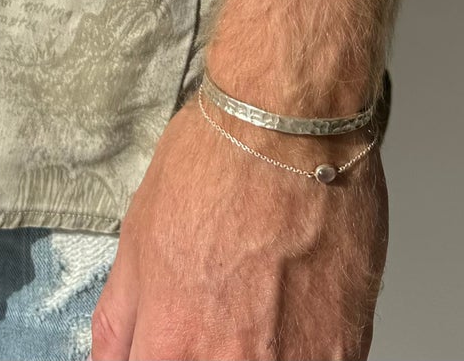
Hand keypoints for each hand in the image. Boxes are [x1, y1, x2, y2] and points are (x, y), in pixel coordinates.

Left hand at [91, 96, 387, 360]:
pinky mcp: (346, 351)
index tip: (171, 340)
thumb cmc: (217, 165)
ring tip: (259, 310)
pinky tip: (294, 312)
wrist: (292, 125)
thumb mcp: (137, 237)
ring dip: (259, 353)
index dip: (159, 357)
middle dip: (207, 352)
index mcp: (172, 346)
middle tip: (219, 316)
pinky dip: (303, 352)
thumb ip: (118, 321)